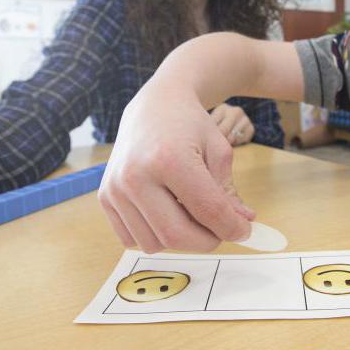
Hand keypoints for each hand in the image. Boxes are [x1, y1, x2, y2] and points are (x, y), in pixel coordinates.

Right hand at [98, 84, 253, 252]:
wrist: (154, 106)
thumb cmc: (191, 126)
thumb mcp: (219, 151)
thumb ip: (228, 192)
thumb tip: (242, 225)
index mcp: (170, 159)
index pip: (207, 210)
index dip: (231, 227)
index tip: (244, 231)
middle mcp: (136, 175)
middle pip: (177, 236)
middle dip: (207, 241)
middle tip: (221, 230)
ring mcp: (116, 188)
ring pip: (154, 243)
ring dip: (180, 240)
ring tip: (193, 216)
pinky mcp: (105, 197)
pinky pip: (132, 239)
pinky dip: (155, 236)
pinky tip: (168, 214)